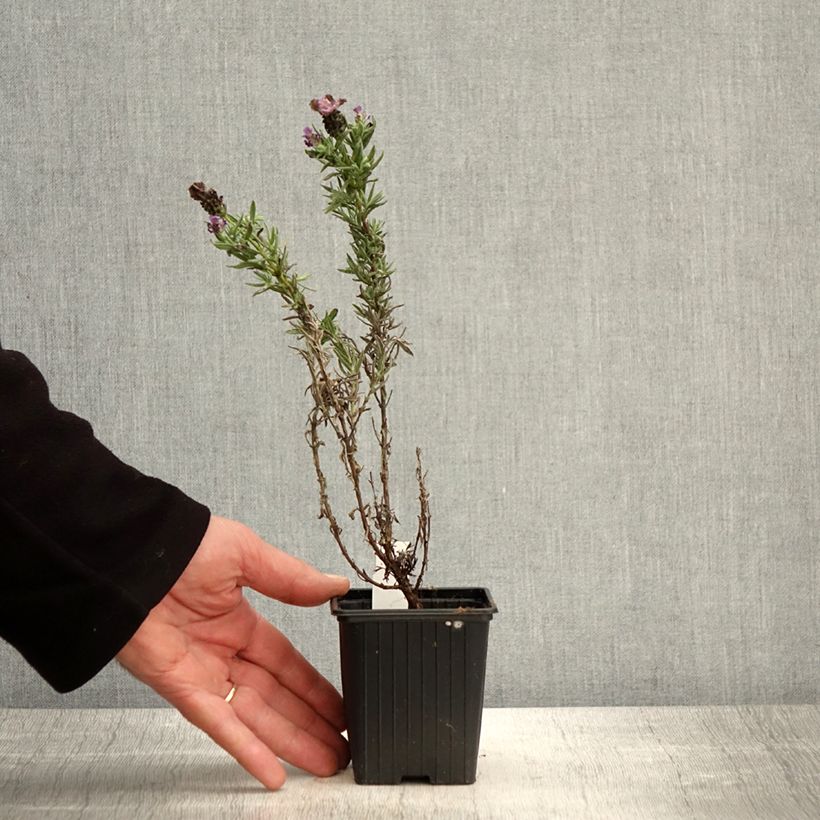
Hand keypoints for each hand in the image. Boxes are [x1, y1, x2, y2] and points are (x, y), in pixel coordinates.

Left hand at [117, 515, 349, 788]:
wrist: (130, 558)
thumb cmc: (183, 547)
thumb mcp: (247, 554)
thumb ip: (291, 578)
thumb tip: (335, 586)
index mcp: (240, 621)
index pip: (287, 663)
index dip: (314, 688)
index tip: (339, 705)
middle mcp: (224, 653)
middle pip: (277, 698)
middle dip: (310, 723)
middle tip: (341, 746)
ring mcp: (204, 675)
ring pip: (255, 718)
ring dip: (290, 743)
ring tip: (325, 763)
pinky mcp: (182, 689)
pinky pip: (219, 725)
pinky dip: (247, 749)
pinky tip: (274, 770)